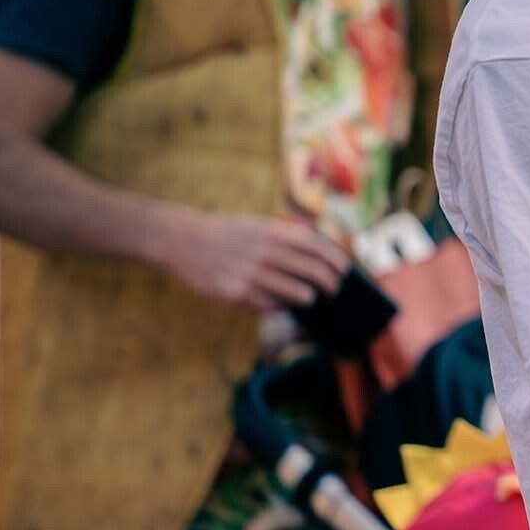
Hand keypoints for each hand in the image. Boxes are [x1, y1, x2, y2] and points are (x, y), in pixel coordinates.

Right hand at [158, 209, 348, 312]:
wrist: (183, 241)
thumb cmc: (229, 234)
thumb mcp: (259, 225)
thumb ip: (287, 237)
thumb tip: (322, 253)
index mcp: (273, 232)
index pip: (317, 247)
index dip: (336, 259)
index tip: (346, 269)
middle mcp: (265, 252)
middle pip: (313, 271)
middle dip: (329, 282)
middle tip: (334, 288)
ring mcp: (251, 274)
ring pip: (296, 292)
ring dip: (309, 296)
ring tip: (311, 297)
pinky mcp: (236, 293)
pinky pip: (270, 304)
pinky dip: (281, 304)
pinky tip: (283, 302)